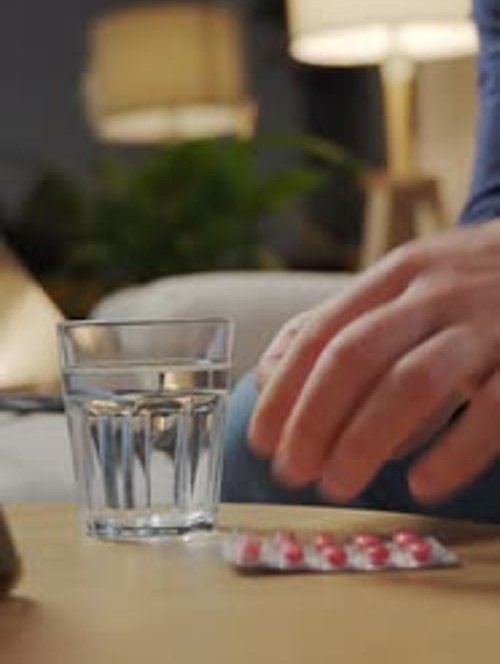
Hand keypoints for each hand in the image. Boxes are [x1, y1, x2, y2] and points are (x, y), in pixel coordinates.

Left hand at [249, 221, 499, 503]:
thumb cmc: (471, 282)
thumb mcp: (408, 281)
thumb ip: (342, 321)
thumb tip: (270, 373)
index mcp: (397, 274)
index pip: (324, 332)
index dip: (286, 390)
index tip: (262, 439)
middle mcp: (435, 292)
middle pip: (356, 356)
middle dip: (314, 419)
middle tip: (292, 472)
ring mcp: (485, 323)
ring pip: (413, 383)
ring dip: (366, 439)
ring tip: (338, 484)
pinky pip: (492, 410)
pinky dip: (454, 451)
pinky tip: (422, 484)